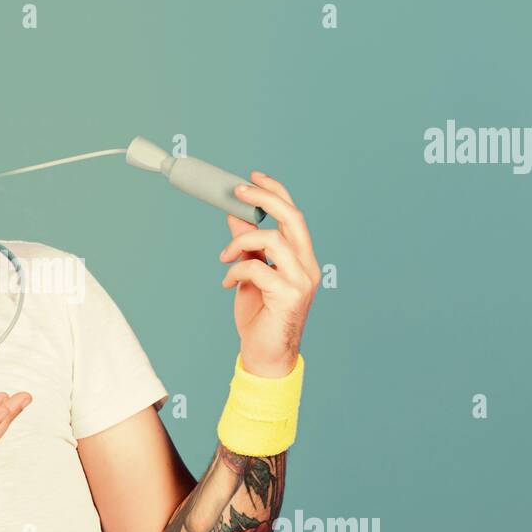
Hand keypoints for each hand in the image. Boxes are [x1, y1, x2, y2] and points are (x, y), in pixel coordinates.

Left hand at [217, 171, 320, 377]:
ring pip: (272, 239)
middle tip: (237, 191)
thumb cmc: (261, 317)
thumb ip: (248, 247)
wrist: (266, 355)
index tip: (253, 176)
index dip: (276, 192)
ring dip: (241, 242)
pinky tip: (227, 282)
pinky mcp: (289, 296)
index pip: (294, 215)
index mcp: (302, 258)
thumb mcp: (250, 274)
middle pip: (292, 218)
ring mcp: (301, 281)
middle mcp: (307, 266)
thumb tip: (236, 216)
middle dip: (263, 198)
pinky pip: (257, 269)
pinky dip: (236, 270)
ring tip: (224, 258)